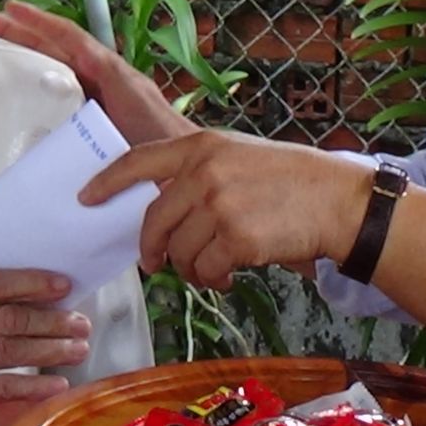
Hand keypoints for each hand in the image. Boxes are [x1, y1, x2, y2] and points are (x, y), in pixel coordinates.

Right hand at [0, 3, 196, 145]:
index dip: (40, 23)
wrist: (186, 170)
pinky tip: (20, 98)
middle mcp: (104, 79)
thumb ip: (107, 94)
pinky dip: (40, 89)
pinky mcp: (97, 119)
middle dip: (21, 34)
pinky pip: (63, 97)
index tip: (10, 8)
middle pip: (56, 50)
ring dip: (27, 59)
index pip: (71, 38)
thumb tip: (67, 100)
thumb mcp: (133, 112)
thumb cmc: (164, 141)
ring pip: (57, 70)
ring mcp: (100, 98)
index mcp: (111, 71)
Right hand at [0, 269, 89, 408]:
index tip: (63, 286)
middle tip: (80, 322)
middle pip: (10, 319)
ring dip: (51, 350)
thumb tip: (34, 289)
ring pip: (12, 351)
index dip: (31, 283)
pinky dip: (33, 386)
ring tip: (78, 348)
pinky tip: (57, 382)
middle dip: (52, 321)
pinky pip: (3, 387)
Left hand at [80, 131, 372, 288]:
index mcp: (203, 146)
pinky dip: (213, 280)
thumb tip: (161, 207)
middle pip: (153, 220)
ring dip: (191, 269)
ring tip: (215, 267)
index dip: (108, 181)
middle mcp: (205, 172)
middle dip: (152, 248)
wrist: (338, 201)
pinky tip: (231, 274)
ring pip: (178, 252)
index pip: (139, 160)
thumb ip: (199, 171)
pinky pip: (204, 271)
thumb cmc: (293, 180)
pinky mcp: (236, 238)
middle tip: (157, 263)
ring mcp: (219, 205)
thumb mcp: (239, 156)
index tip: (87, 197)